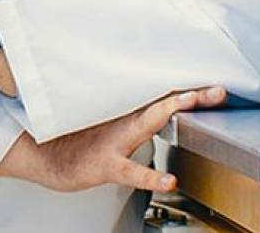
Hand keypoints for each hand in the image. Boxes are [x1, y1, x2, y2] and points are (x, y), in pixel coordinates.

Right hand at [0, 86, 226, 192]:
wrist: (44, 158)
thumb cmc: (77, 142)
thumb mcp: (103, 120)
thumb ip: (129, 109)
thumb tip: (152, 97)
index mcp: (125, 113)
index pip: (161, 96)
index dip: (187, 87)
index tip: (211, 78)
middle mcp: (122, 122)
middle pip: (160, 103)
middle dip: (189, 96)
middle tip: (215, 90)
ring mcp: (114, 142)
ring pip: (146, 124)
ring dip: (169, 111)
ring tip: (190, 103)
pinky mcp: (106, 164)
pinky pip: (132, 171)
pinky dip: (151, 177)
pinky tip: (169, 181)